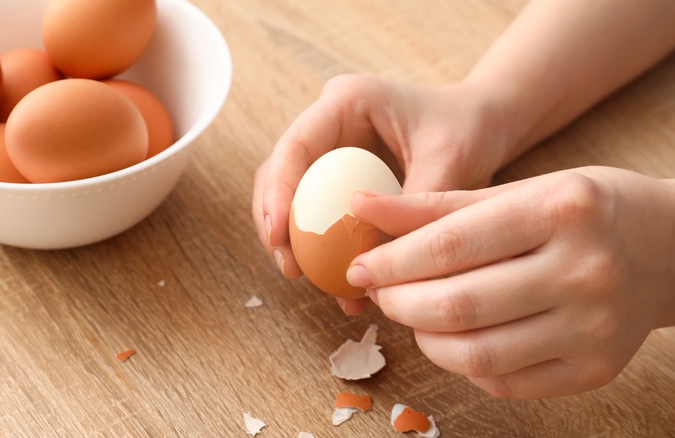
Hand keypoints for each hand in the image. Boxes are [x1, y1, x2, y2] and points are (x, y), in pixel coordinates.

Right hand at [252, 74, 513, 313]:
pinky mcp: (338, 176)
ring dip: (291, 238)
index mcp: (347, 101)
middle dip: (276, 222)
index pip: (296, 146)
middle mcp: (329, 123)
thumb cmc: (469, 129)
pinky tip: (335, 280)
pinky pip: (315, 211)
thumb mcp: (449, 162)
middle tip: (290, 267)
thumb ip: (412, 204)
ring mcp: (330, 149)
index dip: (278, 191)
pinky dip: (319, 245)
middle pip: (279, 172)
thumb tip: (377, 258)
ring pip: (290, 195)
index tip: (279, 236)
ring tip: (304, 278)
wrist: (484, 126)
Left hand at [346, 167, 674, 397]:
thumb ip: (437, 205)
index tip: (359, 266)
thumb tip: (361, 208)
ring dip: (424, 338)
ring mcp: (595, 328)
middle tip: (379, 291)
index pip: (450, 245)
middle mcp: (584, 270)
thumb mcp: (518, 190)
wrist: (670, 249)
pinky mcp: (596, 369)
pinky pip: (504, 380)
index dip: (391, 261)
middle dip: (399, 302)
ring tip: (412, 314)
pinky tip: (454, 337)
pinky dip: (463, 363)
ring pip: (476, 353)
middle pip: (458, 304)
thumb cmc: (583, 210)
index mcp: (562, 210)